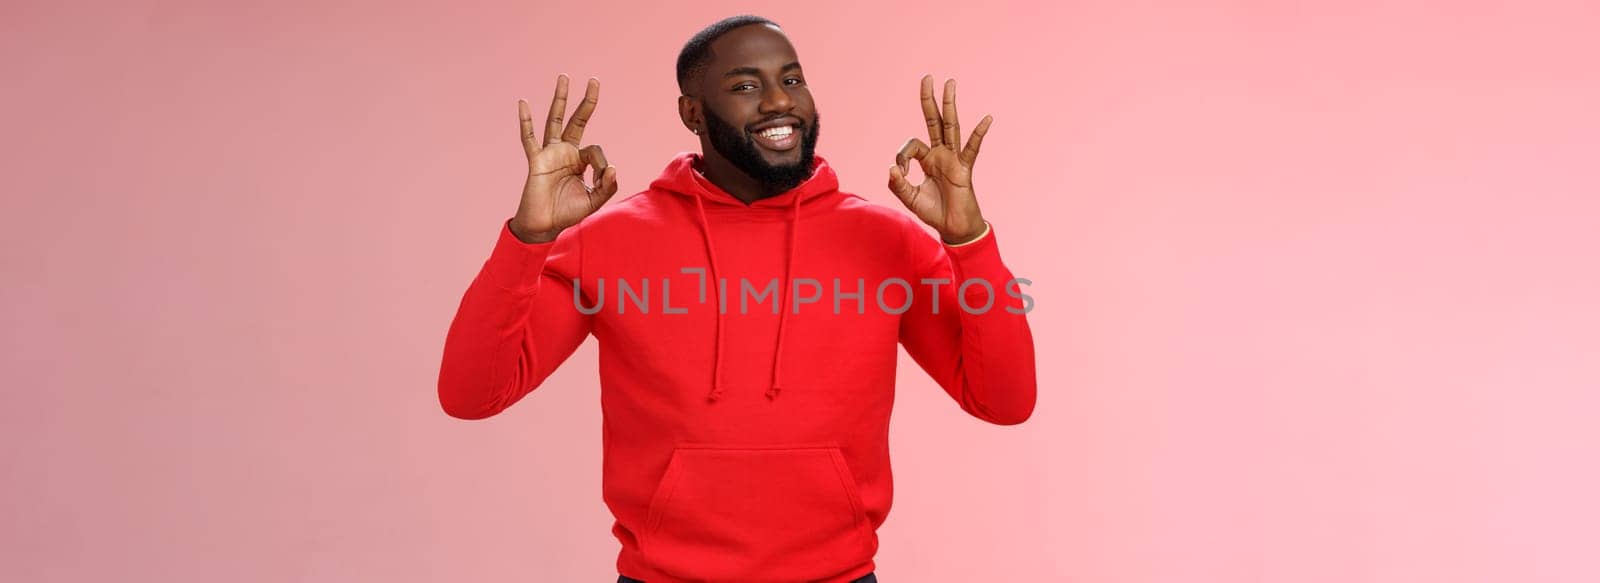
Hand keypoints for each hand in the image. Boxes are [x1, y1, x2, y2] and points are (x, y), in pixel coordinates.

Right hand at [510, 74, 618, 243]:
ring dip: (560, 99)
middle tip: (594, 80)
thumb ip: (607, 186)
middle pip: (577, 120)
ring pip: (555, 120)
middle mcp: (565, 152)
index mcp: (580, 160)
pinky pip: (529, 138)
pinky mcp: (536, 160)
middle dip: (586, 101)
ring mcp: (550, 153)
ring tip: (564, 77)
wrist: (545, 226)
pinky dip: (526, 121)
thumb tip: (613, 167)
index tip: (602, 180)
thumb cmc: (567, 213)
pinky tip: (523, 103)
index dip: (602, 165)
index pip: (596, 151)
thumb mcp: (594, 200)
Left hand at [888, 75, 991, 244]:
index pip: (911, 145)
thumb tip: (892, 168)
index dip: (901, 156)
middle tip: (927, 77)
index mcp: (927, 159)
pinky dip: (979, 134)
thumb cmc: (934, 212)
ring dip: (949, 104)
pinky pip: (972, 149)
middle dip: (929, 100)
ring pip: (951, 126)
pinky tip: (987, 118)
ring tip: (950, 83)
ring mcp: (954, 159)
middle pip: (934, 121)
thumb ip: (898, 184)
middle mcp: (941, 154)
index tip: (900, 173)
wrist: (954, 229)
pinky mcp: (964, 169)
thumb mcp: (910, 198)